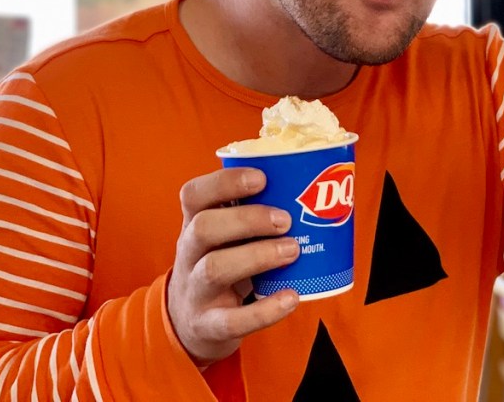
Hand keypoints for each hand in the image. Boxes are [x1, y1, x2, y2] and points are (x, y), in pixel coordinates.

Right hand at [168, 167, 299, 365]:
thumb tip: (314, 189)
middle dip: (247, 219)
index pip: (194, 194)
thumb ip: (252, 214)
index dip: (224, 182)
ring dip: (257, 256)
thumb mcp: (225, 237)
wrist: (191, 324)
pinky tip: (292, 298)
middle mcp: (189, 254)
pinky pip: (232, 320)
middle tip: (286, 220)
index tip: (261, 178)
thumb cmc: (222, 263)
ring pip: (214, 268)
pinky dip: (264, 311)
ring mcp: (195, 291)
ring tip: (293, 250)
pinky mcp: (209, 325)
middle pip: (204, 228)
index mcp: (193, 225)